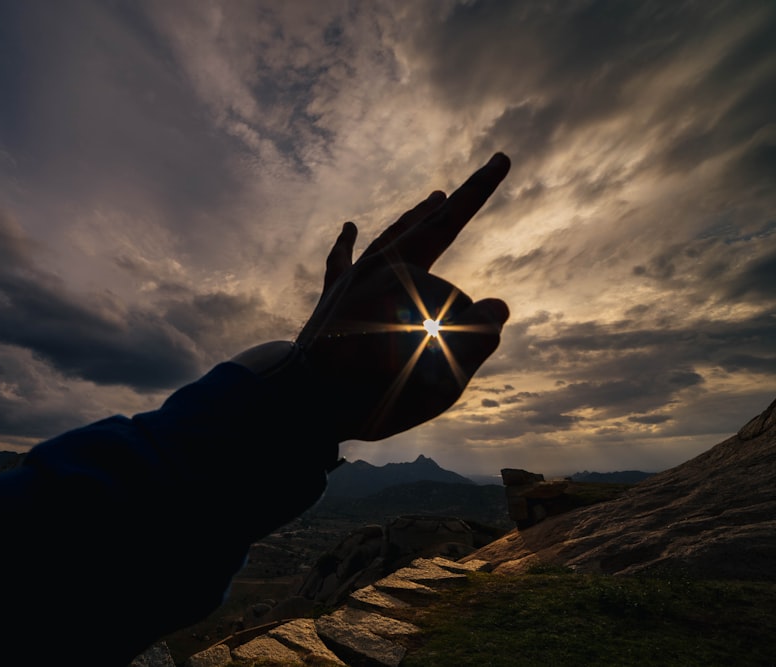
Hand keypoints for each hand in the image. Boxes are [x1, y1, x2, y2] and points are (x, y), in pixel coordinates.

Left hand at [298, 153, 510, 440]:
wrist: (302, 401)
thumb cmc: (370, 394)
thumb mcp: (437, 381)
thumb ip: (475, 341)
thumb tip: (498, 308)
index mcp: (401, 277)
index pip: (449, 225)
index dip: (478, 191)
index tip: (501, 159)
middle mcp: (375, 268)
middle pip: (422, 227)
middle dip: (455, 201)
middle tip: (481, 175)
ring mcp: (350, 281)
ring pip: (387, 238)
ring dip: (412, 218)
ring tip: (432, 200)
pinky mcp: (330, 298)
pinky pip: (340, 261)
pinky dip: (347, 243)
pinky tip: (349, 227)